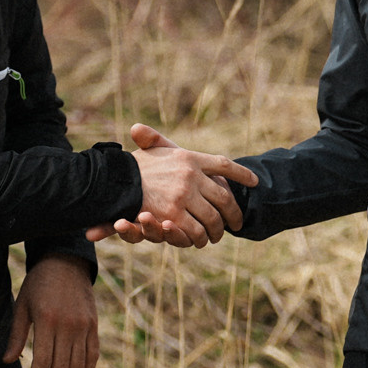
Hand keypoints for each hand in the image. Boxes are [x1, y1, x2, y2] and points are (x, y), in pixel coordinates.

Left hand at [3, 254, 99, 367]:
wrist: (65, 262)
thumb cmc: (38, 284)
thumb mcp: (22, 305)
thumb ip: (17, 335)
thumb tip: (7, 362)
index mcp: (47, 320)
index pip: (43, 362)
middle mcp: (68, 325)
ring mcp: (84, 326)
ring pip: (77, 366)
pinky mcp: (94, 326)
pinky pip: (92, 355)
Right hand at [103, 124, 256, 246]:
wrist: (112, 180)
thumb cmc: (130, 166)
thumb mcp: (146, 149)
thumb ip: (151, 140)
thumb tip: (138, 128)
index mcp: (188, 157)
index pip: (223, 165)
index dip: (241, 174)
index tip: (254, 181)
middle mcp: (190, 174)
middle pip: (225, 197)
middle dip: (234, 213)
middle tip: (237, 222)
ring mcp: (184, 195)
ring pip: (214, 218)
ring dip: (218, 230)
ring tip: (219, 234)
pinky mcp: (175, 214)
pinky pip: (197, 230)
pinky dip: (201, 237)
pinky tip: (204, 238)